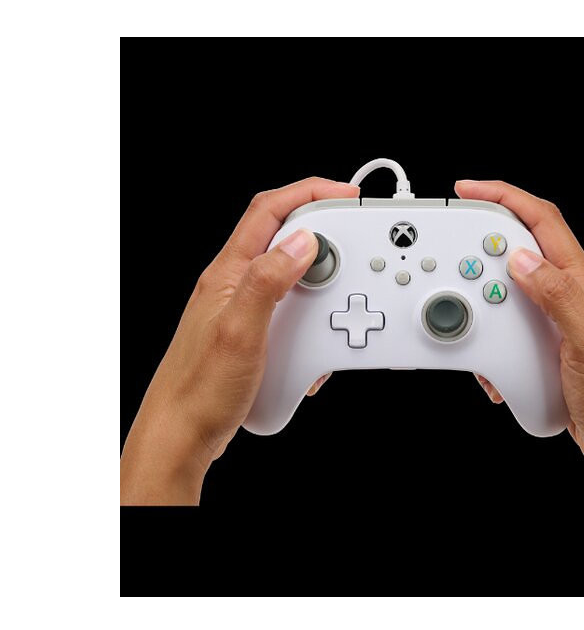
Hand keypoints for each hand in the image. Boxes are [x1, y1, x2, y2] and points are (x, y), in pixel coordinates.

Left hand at [120, 177, 358, 504]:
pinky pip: (292, 313)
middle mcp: (235, 285)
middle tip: (354, 255)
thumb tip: (302, 243)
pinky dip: (313, 324)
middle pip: (286, 239)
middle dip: (326, 242)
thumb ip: (269, 281)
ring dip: (322, 290)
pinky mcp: (254, 333)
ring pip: (294, 279)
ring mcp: (244, 309)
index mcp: (228, 274)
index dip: (310, 192)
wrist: (182, 436)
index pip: (269, 210)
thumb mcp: (240, 332)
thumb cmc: (200, 391)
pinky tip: (315, 348)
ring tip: (336, 310)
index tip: (347, 196)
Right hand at [456, 180, 583, 504]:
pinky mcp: (544, 344)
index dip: (504, 197)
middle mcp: (568, 294)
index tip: (468, 190)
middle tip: (452, 256)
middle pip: (518, 248)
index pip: (542, 221)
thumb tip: (524, 259)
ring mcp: (555, 319)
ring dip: (482, 300)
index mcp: (581, 283)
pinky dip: (489, 339)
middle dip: (481, 246)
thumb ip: (558, 296)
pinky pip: (507, 327)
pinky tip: (490, 363)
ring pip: (507, 290)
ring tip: (467, 317)